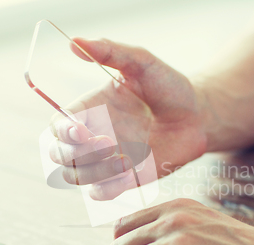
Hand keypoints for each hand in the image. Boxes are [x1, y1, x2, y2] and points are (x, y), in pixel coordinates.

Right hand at [49, 38, 207, 199]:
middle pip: (57, 156)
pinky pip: (101, 194)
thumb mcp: (141, 63)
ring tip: (126, 159)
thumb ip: (110, 52)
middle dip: (73, 154)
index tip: (81, 129)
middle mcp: (91, 137)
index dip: (61, 131)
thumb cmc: (168, 87)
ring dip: (94, 172)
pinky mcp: (124, 179)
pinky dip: (107, 188)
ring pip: (76, 178)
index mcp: (88, 110)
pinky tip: (130, 172)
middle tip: (107, 143)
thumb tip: (75, 42)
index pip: (56, 126)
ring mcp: (106, 161)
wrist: (197, 115)